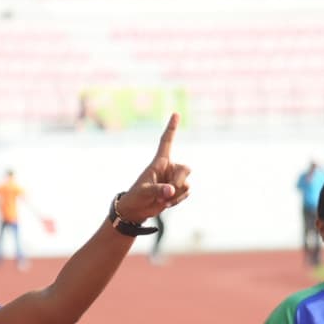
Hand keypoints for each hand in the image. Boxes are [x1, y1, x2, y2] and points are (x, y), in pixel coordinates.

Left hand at [109, 114, 190, 228]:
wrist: (137, 210)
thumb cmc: (137, 196)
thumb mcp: (144, 192)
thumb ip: (158, 190)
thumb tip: (171, 190)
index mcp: (159, 161)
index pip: (166, 141)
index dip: (171, 128)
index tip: (176, 113)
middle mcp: (170, 168)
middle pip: (186, 168)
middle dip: (179, 182)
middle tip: (168, 192)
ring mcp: (175, 179)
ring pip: (187, 183)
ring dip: (177, 195)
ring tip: (162, 200)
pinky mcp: (178, 190)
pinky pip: (187, 193)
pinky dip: (178, 200)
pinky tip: (167, 203)